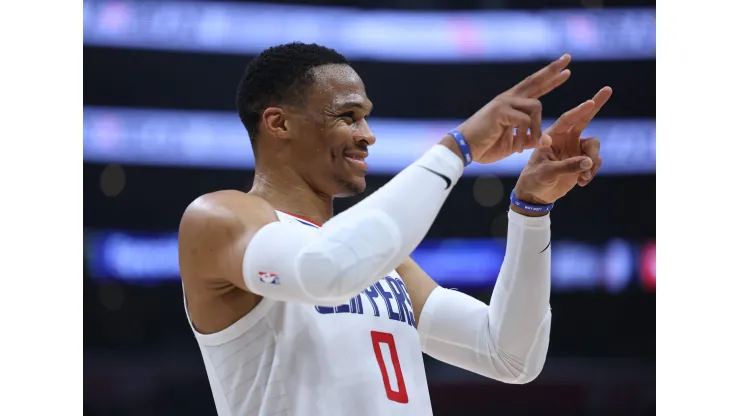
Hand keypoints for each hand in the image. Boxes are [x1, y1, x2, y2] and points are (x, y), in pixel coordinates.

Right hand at [455, 54, 572, 163]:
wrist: (464, 149)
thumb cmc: (486, 145)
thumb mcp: (514, 142)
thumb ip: (530, 138)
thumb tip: (546, 139)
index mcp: (511, 104)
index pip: (534, 87)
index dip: (550, 79)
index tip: (565, 70)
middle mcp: (508, 99)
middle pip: (534, 80)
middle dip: (552, 70)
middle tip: (567, 58)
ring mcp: (504, 102)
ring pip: (535, 107)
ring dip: (536, 128)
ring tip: (527, 145)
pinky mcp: (500, 110)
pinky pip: (525, 120)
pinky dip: (524, 136)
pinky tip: (517, 147)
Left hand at [513, 87, 612, 204]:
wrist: (536, 194)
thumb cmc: (534, 180)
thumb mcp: (547, 173)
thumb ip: (567, 166)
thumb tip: (589, 161)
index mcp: (552, 136)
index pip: (567, 120)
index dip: (579, 111)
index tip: (590, 103)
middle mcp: (565, 139)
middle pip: (584, 119)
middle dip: (596, 104)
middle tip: (608, 89)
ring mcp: (575, 149)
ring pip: (594, 146)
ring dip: (593, 161)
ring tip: (584, 177)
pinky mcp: (582, 160)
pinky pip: (595, 161)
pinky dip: (592, 171)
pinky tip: (582, 182)